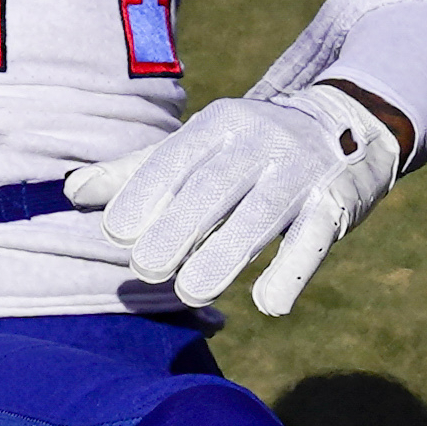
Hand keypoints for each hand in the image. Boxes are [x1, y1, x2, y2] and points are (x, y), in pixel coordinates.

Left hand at [66, 82, 405, 315]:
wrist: (352, 120)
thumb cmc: (253, 147)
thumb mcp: (200, 147)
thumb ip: (139, 171)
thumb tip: (74, 192)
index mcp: (220, 123)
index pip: (175, 159)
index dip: (142, 196)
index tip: (116, 234)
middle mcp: (263, 140)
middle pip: (214, 188)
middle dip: (176, 230)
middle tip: (147, 270)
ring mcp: (304, 170)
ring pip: (261, 215)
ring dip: (224, 256)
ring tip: (190, 292)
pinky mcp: (340, 201)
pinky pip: (315, 239)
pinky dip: (291, 272)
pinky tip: (268, 304)